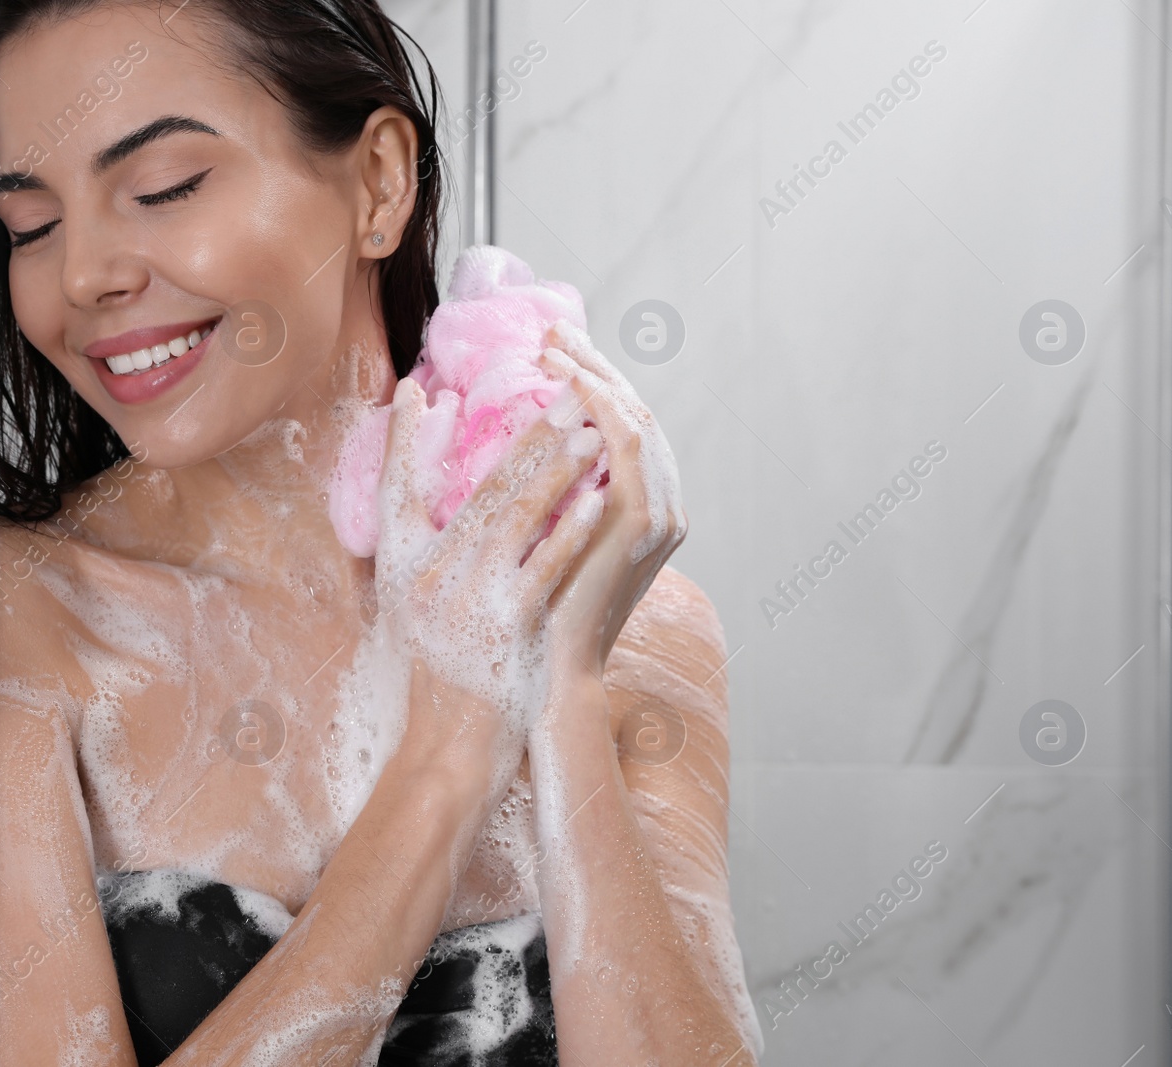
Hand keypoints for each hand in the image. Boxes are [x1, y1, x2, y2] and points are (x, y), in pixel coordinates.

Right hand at [371, 375, 608, 763]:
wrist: (449, 747)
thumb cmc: (437, 671)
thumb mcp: (408, 606)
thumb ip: (418, 548)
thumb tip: (437, 504)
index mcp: (401, 567)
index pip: (393, 487)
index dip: (405, 437)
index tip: (424, 388)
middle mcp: (430, 577)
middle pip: (479, 489)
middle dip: (527, 436)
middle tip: (563, 391)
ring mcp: (470, 600)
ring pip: (518, 518)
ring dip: (557, 467)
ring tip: (589, 429)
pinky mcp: (509, 626)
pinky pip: (546, 565)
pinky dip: (572, 527)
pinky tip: (598, 497)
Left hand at [534, 319, 687, 681]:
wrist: (544, 667)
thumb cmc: (531, 606)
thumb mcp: (539, 533)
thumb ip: (545, 489)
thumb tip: (511, 436)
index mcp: (638, 508)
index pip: (622, 427)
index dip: (591, 381)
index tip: (551, 348)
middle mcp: (660, 507)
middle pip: (635, 413)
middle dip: (594, 366)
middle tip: (553, 332)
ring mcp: (659, 514)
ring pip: (637, 420)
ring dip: (596, 376)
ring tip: (554, 347)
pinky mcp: (644, 523)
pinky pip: (631, 447)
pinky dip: (605, 408)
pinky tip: (573, 382)